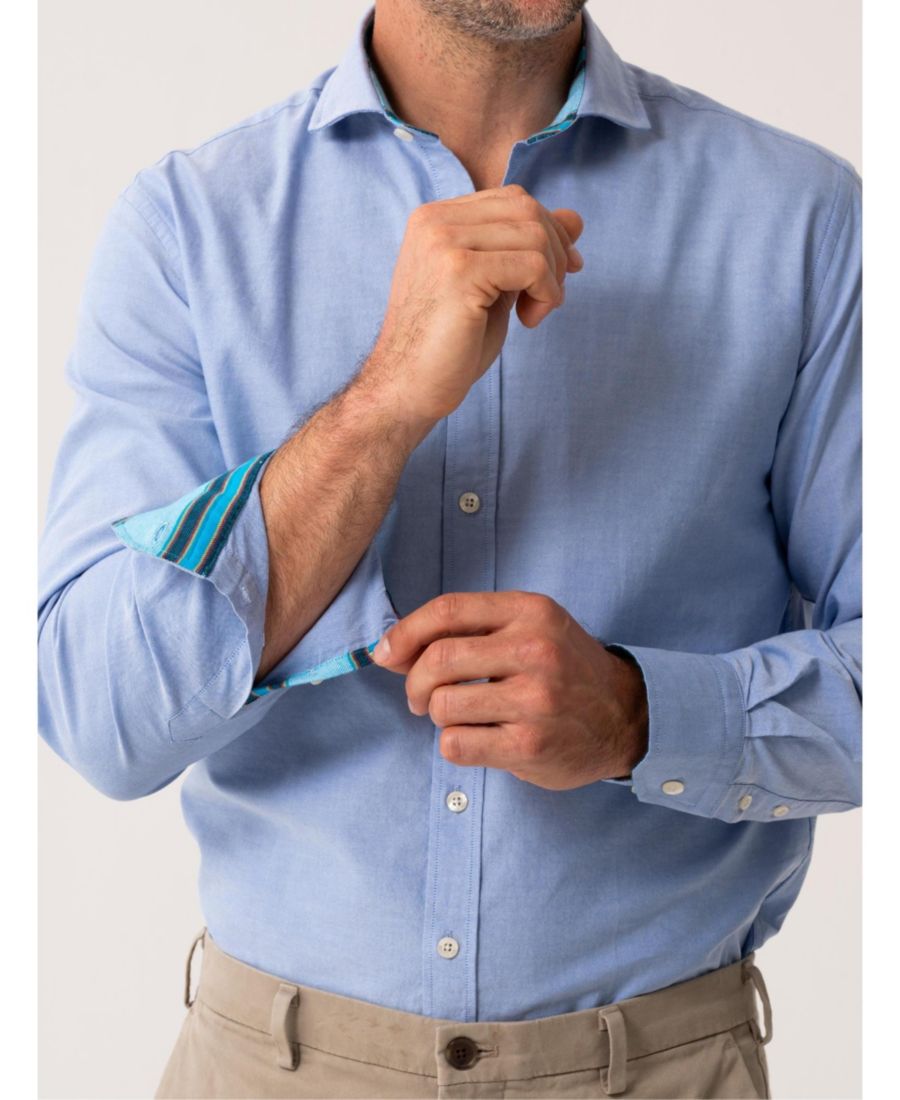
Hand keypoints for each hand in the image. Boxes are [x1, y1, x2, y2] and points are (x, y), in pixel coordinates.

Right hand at [360, 184, 583, 425]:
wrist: (407, 387)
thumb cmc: (449, 345)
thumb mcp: (496, 286)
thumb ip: (526, 248)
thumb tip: (574, 218)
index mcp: (436, 219)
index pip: (513, 199)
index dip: (548, 233)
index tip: (557, 277)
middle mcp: (434, 221)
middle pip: (527, 209)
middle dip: (555, 253)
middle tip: (548, 299)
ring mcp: (443, 242)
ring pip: (535, 235)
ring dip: (551, 279)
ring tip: (532, 314)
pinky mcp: (458, 270)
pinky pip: (532, 265)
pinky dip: (545, 294)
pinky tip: (528, 321)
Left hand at [371, 591, 648, 789]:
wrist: (624, 715)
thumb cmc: (563, 668)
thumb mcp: (526, 628)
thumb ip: (465, 631)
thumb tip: (389, 652)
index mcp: (530, 611)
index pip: (447, 611)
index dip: (405, 633)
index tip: (385, 655)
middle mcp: (535, 650)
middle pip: (437, 660)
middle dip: (415, 683)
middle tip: (421, 698)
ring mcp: (535, 700)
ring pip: (443, 706)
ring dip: (438, 716)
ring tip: (461, 717)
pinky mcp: (530, 745)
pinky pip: (456, 745)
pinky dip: (454, 745)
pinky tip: (478, 739)